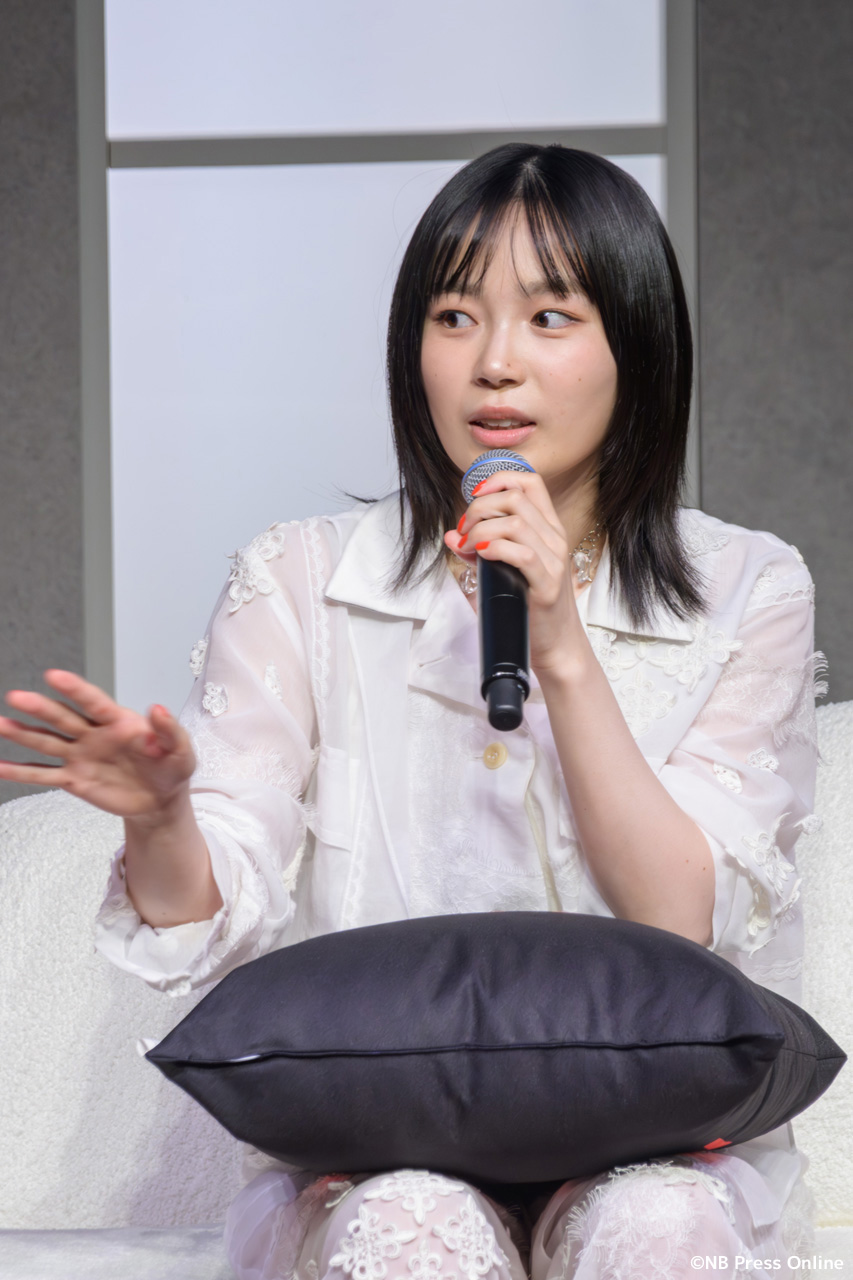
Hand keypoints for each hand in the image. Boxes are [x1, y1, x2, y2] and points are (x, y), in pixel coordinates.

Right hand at [0, 670, 195, 818]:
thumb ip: (170, 731)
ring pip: (46, 742)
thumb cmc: (171, 769)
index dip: (74, 689)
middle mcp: (93, 735)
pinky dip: (21, 771)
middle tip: (16, 697)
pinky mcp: (73, 779)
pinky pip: (43, 774)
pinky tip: (0, 766)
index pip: (93, 701)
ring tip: (0, 724)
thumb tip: (158, 709)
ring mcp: (80, 756)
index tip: (53, 676)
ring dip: (22, 734)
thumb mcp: (181, 751)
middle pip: (62, 718)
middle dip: (40, 708)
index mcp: (118, 722)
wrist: (161, 800)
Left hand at [444, 470, 585, 678]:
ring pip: (516, 522)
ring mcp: (554, 561)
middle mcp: (554, 538)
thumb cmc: (527, 606)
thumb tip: (450, 535)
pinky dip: (496, 548)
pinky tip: (482, 555)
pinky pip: (522, 554)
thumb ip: (477, 550)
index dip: (499, 478)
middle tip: (464, 531)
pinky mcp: (547, 585)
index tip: (475, 494)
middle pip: (515, 498)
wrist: (555, 645)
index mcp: (547, 528)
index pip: (531, 481)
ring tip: (469, 547)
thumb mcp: (500, 571)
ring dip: (482, 529)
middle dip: (479, 508)